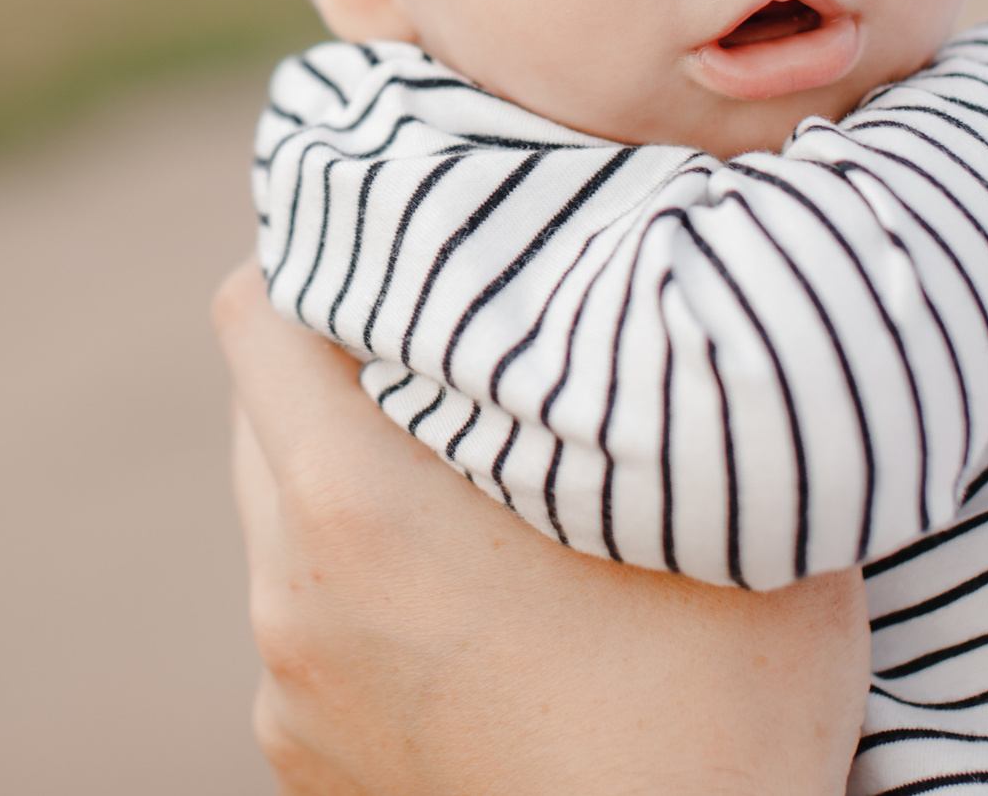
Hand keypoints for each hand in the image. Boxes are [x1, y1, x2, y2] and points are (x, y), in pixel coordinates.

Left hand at [215, 263, 866, 795]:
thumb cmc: (724, 716)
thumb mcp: (733, 511)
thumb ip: (677, 372)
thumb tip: (692, 263)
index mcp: (354, 502)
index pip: (254, 309)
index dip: (323, 254)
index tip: (403, 243)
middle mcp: (289, 586)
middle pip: (264, 409)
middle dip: (343, 365)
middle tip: (455, 349)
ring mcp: (286, 683)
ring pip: (285, 522)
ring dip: (356, 484)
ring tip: (474, 491)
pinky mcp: (302, 757)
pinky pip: (310, 625)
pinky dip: (364, 595)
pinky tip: (471, 615)